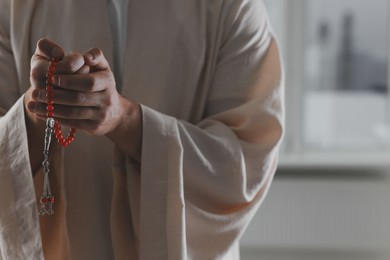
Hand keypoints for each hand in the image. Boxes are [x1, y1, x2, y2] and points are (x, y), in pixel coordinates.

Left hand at [28, 41, 142, 161]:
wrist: (116, 114)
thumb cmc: (103, 85)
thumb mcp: (103, 68)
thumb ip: (96, 56)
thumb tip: (86, 57)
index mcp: (107, 82)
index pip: (89, 82)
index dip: (69, 80)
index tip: (52, 78)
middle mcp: (106, 99)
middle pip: (78, 98)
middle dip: (55, 95)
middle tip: (35, 92)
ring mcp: (100, 115)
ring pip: (73, 112)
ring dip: (50, 109)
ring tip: (32, 105)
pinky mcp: (94, 127)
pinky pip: (72, 123)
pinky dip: (55, 118)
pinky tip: (41, 114)